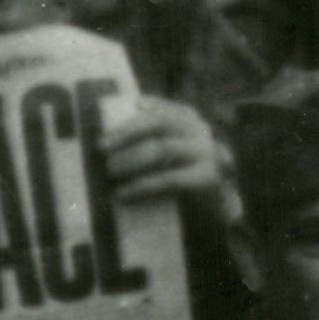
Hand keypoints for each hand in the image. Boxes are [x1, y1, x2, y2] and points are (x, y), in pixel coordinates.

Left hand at [103, 96, 226, 210]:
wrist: (217, 209)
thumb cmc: (185, 180)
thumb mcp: (174, 155)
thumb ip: (155, 142)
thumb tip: (112, 142)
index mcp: (192, 123)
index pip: (164, 109)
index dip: (142, 110)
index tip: (120, 116)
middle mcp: (201, 132)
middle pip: (161, 123)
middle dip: (127, 132)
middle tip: (102, 146)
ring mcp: (207, 153)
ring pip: (162, 148)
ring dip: (130, 159)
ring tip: (110, 171)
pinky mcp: (208, 177)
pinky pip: (168, 179)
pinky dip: (141, 186)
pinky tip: (122, 194)